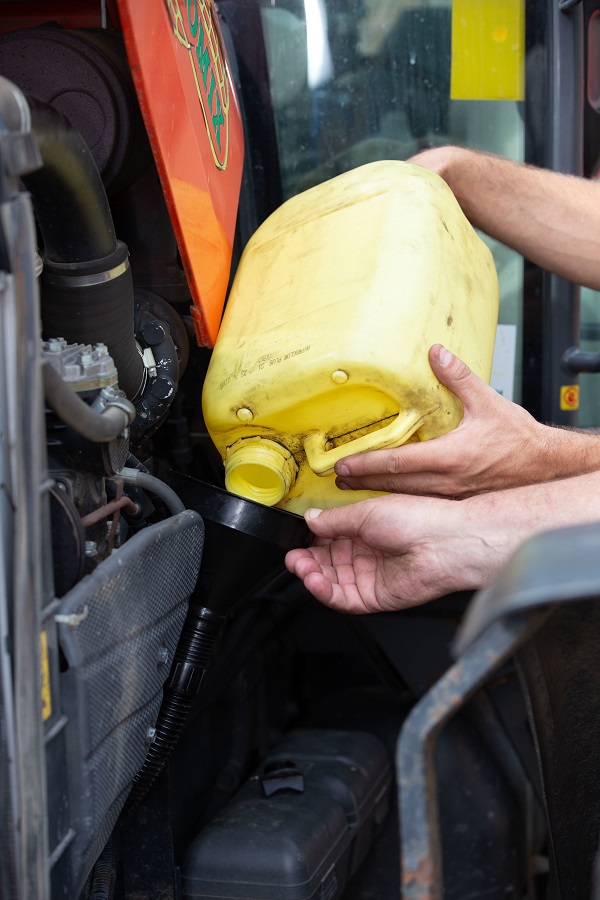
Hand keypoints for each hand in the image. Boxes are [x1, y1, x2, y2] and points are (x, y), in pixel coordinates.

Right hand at [285, 494, 510, 612]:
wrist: (445, 542)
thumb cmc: (419, 519)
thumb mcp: (365, 512)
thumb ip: (334, 519)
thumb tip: (310, 518)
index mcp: (365, 529)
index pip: (328, 538)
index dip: (310, 540)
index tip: (295, 539)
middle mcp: (367, 553)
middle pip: (327, 563)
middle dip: (307, 561)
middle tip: (293, 557)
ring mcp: (371, 576)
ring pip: (332, 582)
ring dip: (313, 576)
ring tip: (301, 568)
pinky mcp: (375, 597)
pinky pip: (344, 599)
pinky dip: (326, 592)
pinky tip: (315, 581)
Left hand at [334, 344, 547, 497]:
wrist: (544, 467)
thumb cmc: (519, 440)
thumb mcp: (488, 402)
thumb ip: (459, 377)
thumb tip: (436, 354)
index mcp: (450, 456)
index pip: (398, 462)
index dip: (367, 463)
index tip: (344, 464)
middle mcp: (446, 480)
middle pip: (393, 484)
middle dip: (361, 481)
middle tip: (337, 477)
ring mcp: (450, 494)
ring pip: (404, 496)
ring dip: (376, 491)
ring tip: (352, 486)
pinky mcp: (456, 500)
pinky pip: (420, 501)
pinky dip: (398, 498)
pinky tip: (387, 493)